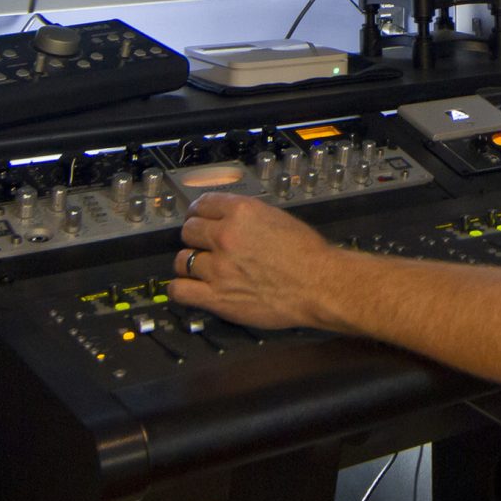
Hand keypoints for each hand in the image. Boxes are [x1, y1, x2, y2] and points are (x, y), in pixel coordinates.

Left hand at [166, 191, 341, 330]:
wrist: (320, 284)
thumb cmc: (307, 255)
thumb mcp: (277, 218)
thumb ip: (247, 217)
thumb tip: (228, 219)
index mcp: (241, 212)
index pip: (202, 203)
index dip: (198, 212)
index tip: (198, 218)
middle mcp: (225, 236)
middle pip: (188, 230)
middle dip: (194, 236)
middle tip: (202, 244)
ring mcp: (218, 268)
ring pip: (181, 260)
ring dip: (189, 263)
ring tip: (200, 268)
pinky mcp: (217, 296)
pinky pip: (180, 290)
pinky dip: (181, 288)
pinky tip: (190, 287)